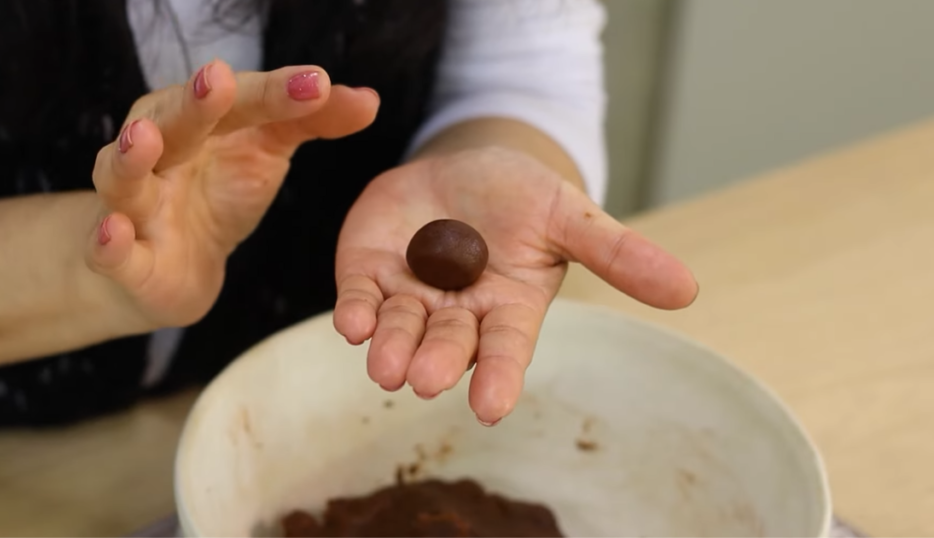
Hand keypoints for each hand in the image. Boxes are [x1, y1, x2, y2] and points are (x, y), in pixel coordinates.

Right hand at [85, 60, 378, 329]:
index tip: (317, 84)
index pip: (241, 101)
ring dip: (130, 157)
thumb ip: (312, 122)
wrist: (178, 264)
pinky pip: (107, 249)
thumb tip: (369, 100)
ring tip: (143, 139)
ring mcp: (137, 204)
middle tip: (218, 79)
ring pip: (123, 176)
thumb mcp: (267, 153)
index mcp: (200, 119)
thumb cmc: (220, 191)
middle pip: (174, 122)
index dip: (276, 92)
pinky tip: (113, 232)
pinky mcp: (125, 259)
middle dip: (194, 103)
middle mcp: (162, 151)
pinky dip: (107, 241)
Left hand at [334, 147, 696, 424]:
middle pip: (447, 344)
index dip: (500, 378)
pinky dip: (354, 312)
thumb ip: (617, 255)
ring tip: (387, 366)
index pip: (507, 350)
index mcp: (508, 308)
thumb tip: (688, 290)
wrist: (463, 166)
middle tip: (426, 379)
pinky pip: (360, 299)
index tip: (492, 408)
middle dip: (438, 361)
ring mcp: (410, 295)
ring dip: (391, 348)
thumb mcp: (569, 216)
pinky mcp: (369, 273)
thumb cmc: (522, 197)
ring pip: (399, 330)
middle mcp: (458, 313)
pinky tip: (351, 322)